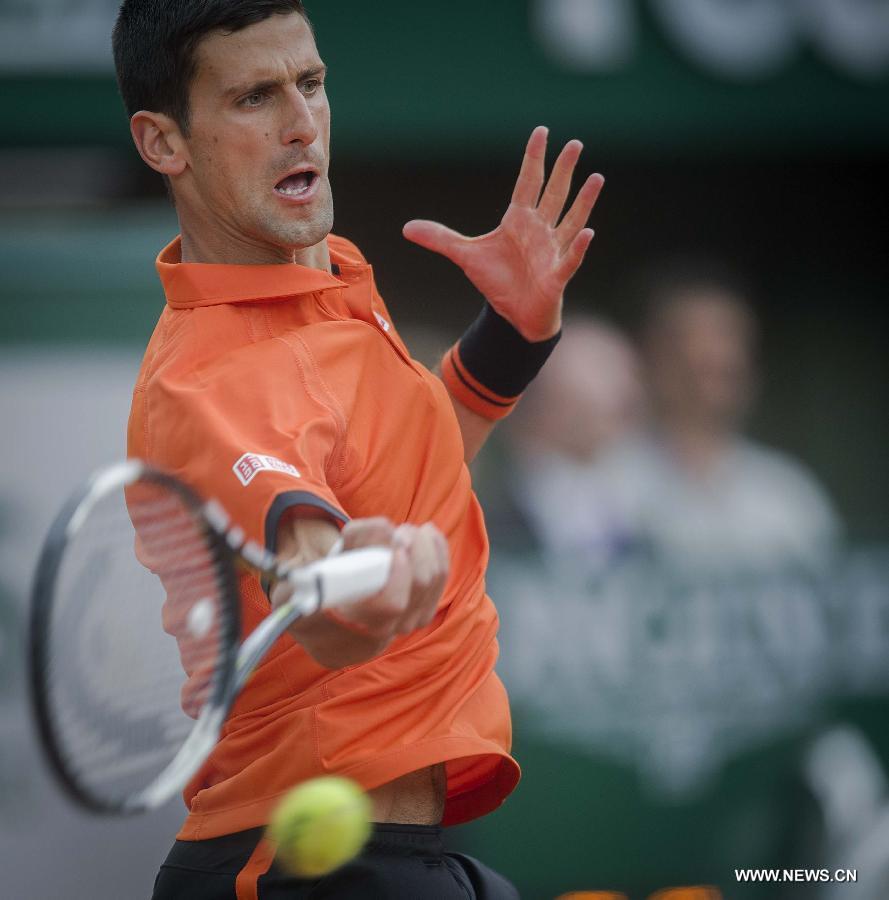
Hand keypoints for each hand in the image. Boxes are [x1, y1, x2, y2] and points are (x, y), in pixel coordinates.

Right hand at [333, 518, 449, 636]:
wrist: (350, 603)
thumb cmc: (343, 572)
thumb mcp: (341, 552)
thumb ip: (358, 536)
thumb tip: (387, 528)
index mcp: (360, 616)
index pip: (393, 602)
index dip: (401, 573)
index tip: (397, 548)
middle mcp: (388, 626)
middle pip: (421, 582)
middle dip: (416, 546)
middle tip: (401, 530)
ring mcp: (410, 622)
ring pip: (435, 576)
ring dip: (425, 545)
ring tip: (408, 531)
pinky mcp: (426, 611)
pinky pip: (443, 575)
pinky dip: (438, 549)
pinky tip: (428, 534)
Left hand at [402, 126, 603, 340]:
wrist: (514, 315)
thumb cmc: (498, 281)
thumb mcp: (466, 256)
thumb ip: (440, 239)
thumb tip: (407, 228)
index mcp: (519, 220)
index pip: (528, 183)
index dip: (533, 158)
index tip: (541, 132)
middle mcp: (540, 230)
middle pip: (554, 194)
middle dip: (563, 170)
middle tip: (576, 143)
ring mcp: (552, 251)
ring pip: (570, 221)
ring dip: (583, 201)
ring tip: (596, 178)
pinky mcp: (557, 275)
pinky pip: (570, 258)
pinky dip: (578, 247)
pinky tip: (588, 232)